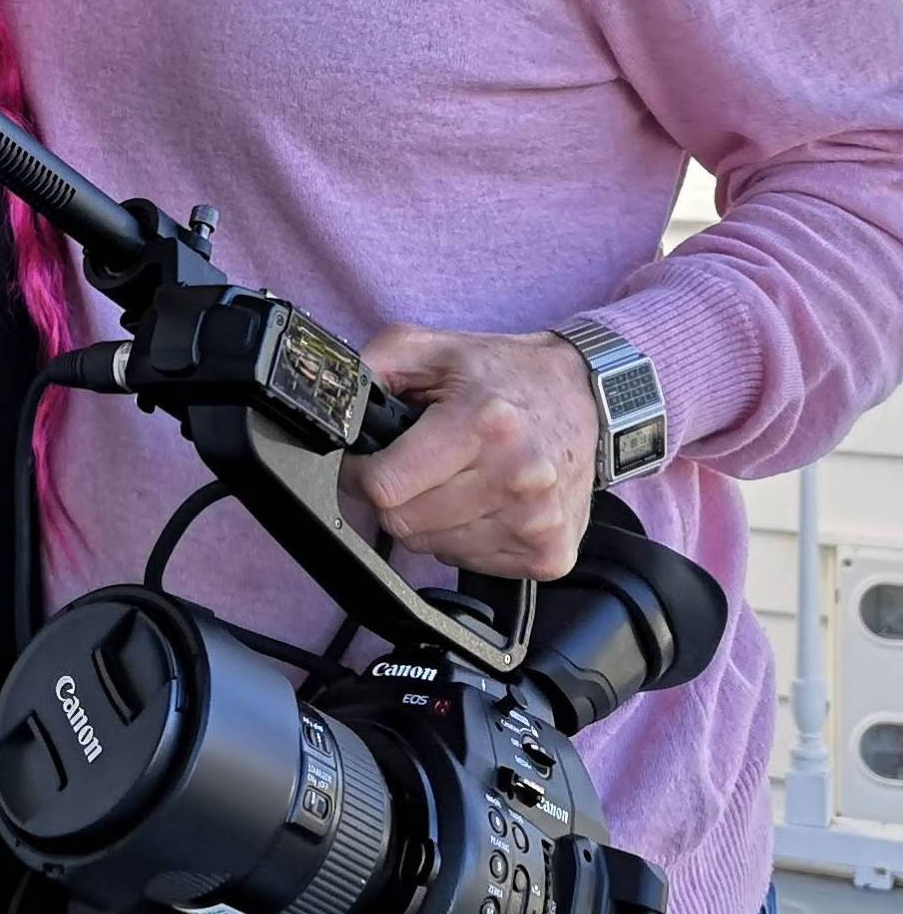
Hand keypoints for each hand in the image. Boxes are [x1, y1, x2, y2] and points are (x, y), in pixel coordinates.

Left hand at [345, 324, 599, 579]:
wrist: (584, 395)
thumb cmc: (502, 373)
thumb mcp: (430, 348)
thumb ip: (370, 368)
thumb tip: (329, 405)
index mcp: (483, 423)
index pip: (385, 487)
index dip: (362, 474)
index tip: (373, 460)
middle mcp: (517, 476)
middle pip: (404, 525)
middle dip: (397, 497)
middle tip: (420, 466)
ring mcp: (538, 521)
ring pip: (434, 549)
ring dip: (433, 519)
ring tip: (458, 478)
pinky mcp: (552, 554)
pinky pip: (472, 564)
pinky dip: (466, 539)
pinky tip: (484, 502)